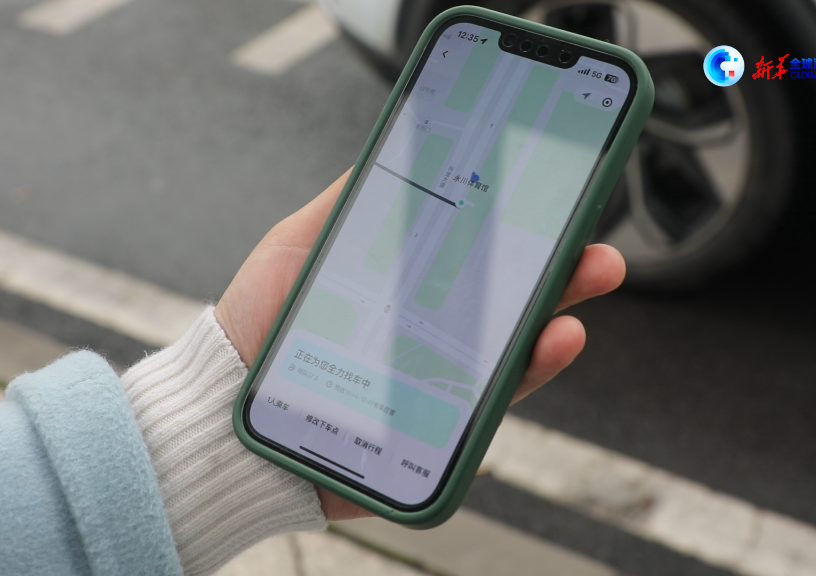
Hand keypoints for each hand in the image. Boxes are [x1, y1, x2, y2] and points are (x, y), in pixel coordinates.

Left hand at [216, 169, 624, 520]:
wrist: (221, 410)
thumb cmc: (255, 328)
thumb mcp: (297, 245)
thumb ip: (347, 203)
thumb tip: (393, 149)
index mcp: (403, 293)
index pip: (474, 260)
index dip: (519, 233)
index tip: (556, 202)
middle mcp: (425, 339)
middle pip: (505, 305)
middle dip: (558, 273)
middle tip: (593, 249)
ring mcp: (432, 386)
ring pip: (509, 354)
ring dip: (555, 321)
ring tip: (580, 290)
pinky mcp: (431, 432)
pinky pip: (488, 406)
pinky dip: (526, 375)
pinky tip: (547, 343)